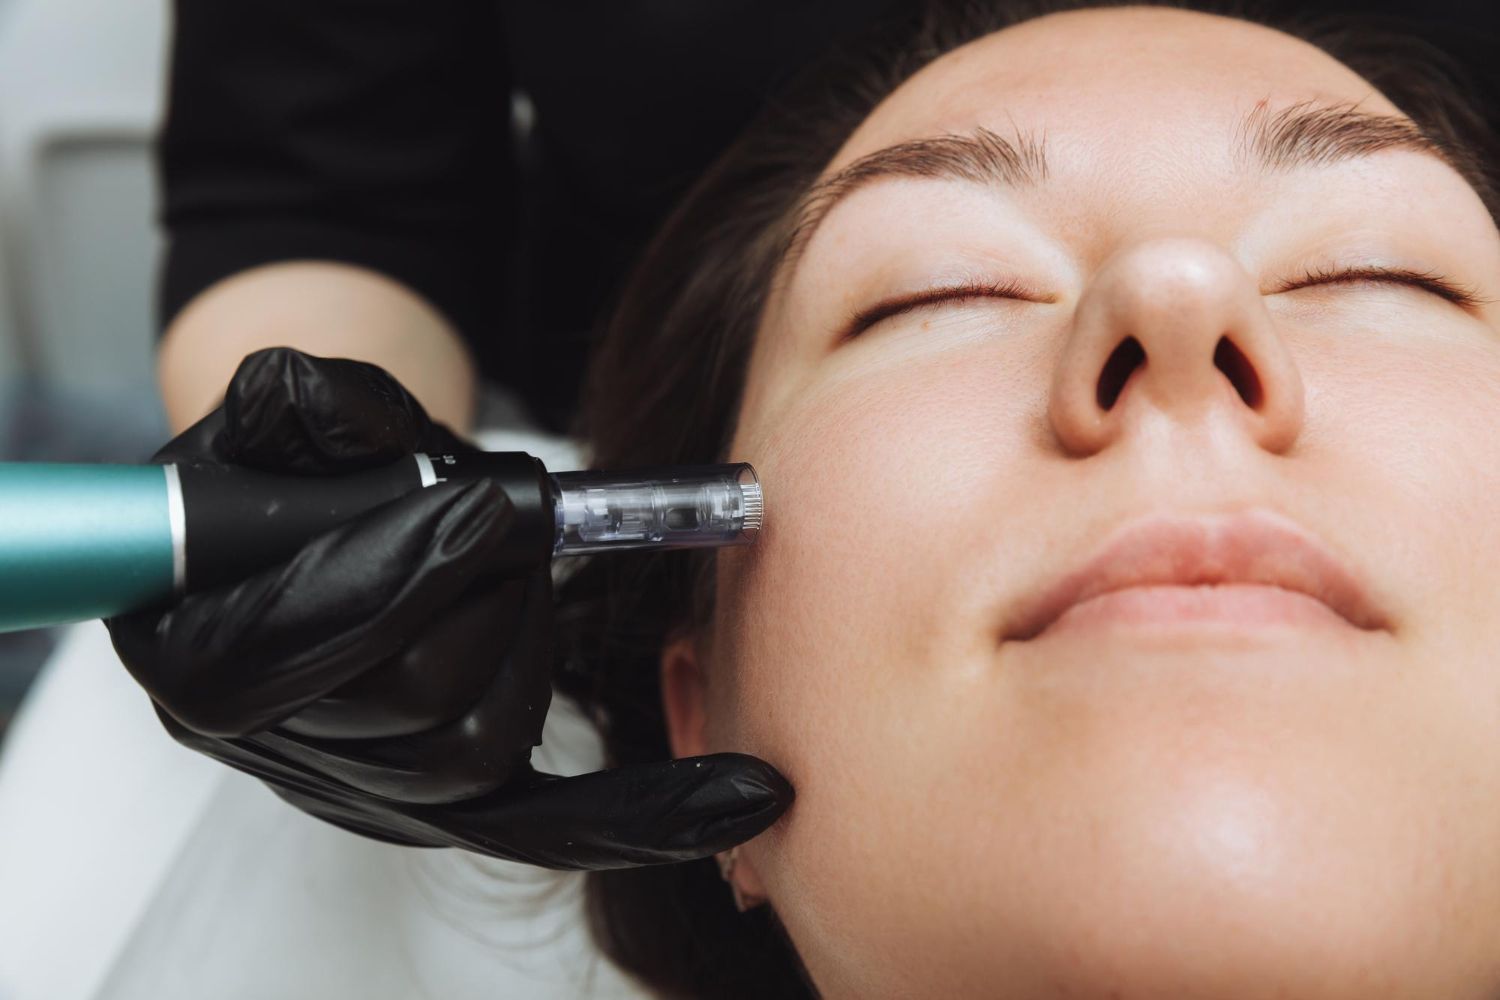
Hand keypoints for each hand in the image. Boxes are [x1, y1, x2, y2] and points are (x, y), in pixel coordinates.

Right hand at [106, 347, 790, 869]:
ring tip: (519, 563)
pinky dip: (644, 815)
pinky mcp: (440, 805)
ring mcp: (359, 787)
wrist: (317, 528)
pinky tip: (744, 796)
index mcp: (204, 657)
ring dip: (533, 643)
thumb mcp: (282, 414)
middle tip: (517, 519)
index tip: (500, 501)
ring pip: (483, 749)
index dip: (418, 564)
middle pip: (423, 704)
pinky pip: (543, 827)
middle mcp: (276, 746)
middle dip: (494, 595)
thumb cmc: (302, 469)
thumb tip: (344, 417)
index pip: (323, 639)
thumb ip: (304, 408)